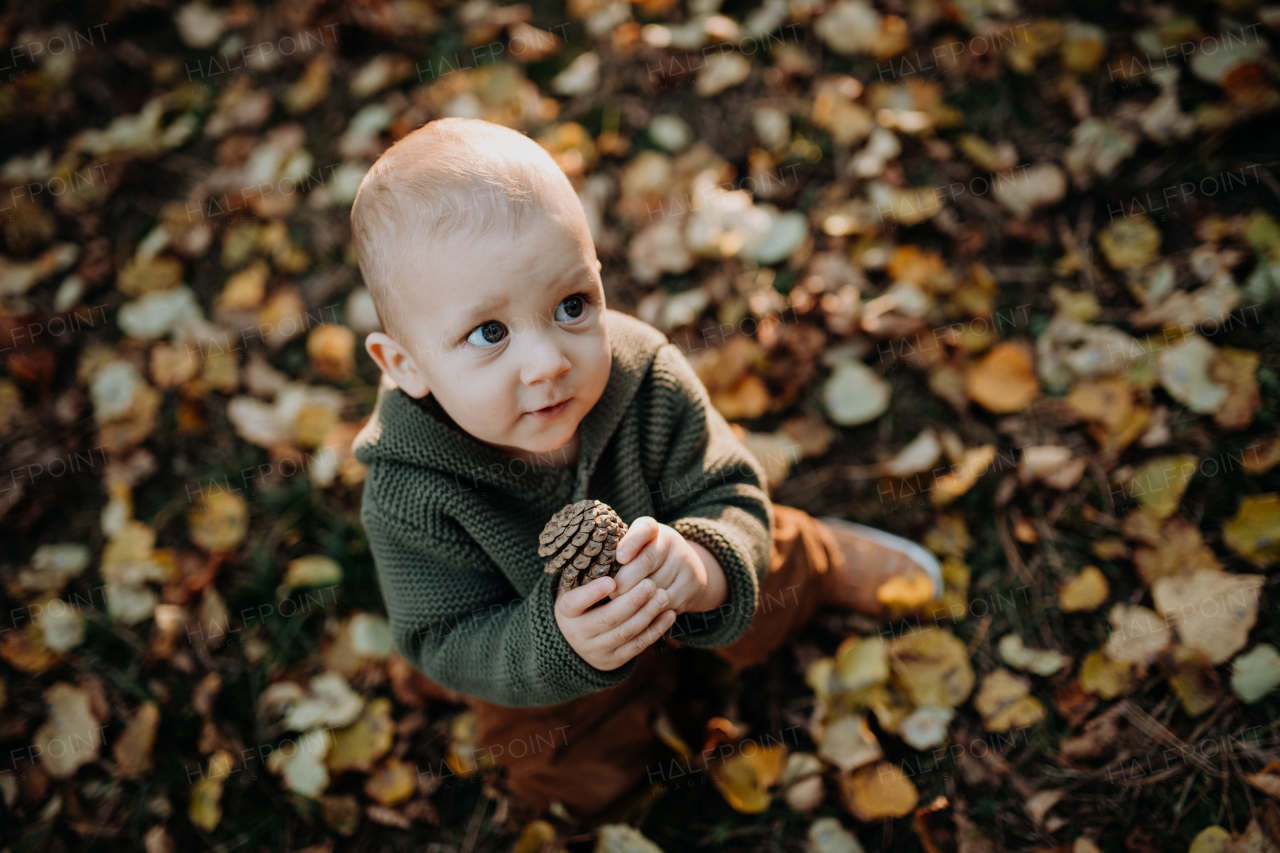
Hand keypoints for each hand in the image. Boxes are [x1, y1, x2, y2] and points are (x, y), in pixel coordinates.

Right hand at [554, 576, 676, 670]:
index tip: (612, 582)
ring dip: (647, 614)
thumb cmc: (582, 602)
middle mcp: (578, 633)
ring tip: (664, 596)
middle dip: (631, 601)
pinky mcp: (614, 660)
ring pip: (625, 633)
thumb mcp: (576, 587)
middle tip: (650, 584)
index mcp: (566, 612)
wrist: (576, 641)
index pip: (576, 602)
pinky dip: (655, 630)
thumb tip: (610, 547)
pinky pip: (637, 645)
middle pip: (607, 618)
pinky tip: (669, 614)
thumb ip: (589, 572)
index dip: (593, 593)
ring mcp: (596, 649)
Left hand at [611, 517, 726, 613]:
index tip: (620, 557)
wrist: (690, 571)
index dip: (632, 542)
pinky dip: (648, 611)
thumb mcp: (638, 548)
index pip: (645, 528)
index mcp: (655, 530)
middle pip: (646, 562)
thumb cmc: (649, 558)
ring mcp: (683, 565)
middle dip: (625, 580)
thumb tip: (596, 569)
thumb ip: (620, 551)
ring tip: (618, 607)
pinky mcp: (688, 589)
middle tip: (611, 593)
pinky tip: (636, 614)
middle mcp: (672, 543)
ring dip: (634, 599)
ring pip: (654, 586)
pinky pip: (664, 603)